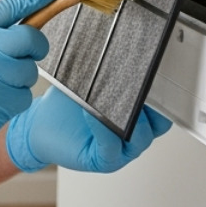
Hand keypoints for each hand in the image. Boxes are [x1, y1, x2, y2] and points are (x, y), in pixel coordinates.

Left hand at [6, 87, 171, 173]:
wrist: (40, 123)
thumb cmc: (67, 104)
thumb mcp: (92, 82)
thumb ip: (110, 71)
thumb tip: (122, 46)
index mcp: (138, 116)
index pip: (163, 107)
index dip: (165, 91)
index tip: (160, 72)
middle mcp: (134, 135)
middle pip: (158, 123)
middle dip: (154, 104)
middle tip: (145, 83)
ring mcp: (121, 150)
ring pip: (139, 138)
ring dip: (131, 117)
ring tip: (118, 98)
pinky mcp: (103, 160)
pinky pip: (110, 147)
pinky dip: (104, 129)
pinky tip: (92, 113)